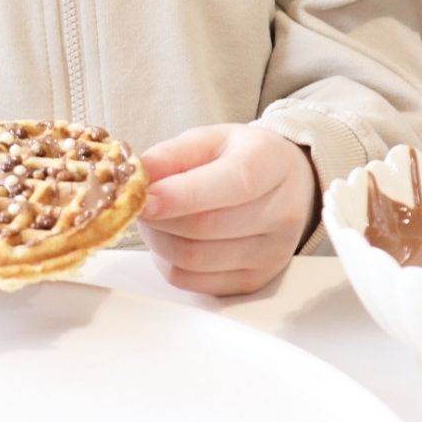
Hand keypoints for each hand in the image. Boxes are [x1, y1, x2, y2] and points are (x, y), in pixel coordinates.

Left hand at [138, 124, 318, 295]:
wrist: (282, 186)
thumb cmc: (238, 159)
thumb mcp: (208, 140)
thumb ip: (172, 154)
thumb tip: (139, 174)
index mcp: (271, 164)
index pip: (233, 184)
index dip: (182, 195)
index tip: (144, 196)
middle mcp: (281, 213)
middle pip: (205, 226)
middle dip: (159, 217)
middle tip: (141, 203)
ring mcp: (271, 253)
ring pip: (192, 258)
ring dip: (158, 239)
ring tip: (157, 218)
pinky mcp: (252, 281)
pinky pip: (189, 280)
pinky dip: (166, 261)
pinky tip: (171, 239)